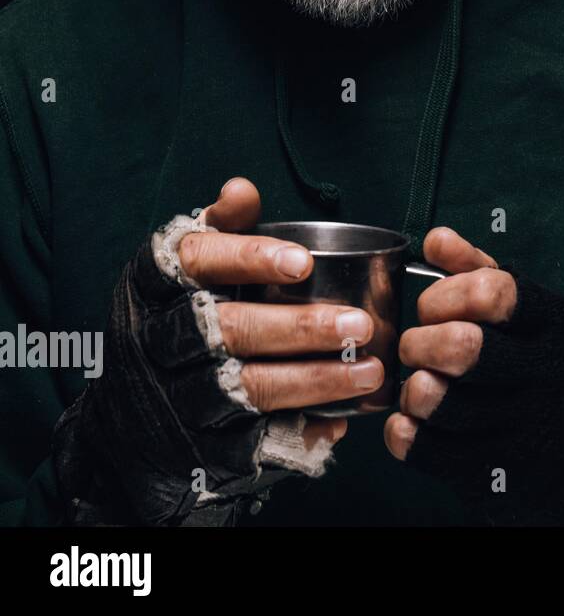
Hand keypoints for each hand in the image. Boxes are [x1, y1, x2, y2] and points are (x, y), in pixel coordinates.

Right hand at [50, 177, 380, 525]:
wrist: (126, 419)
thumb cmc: (175, 319)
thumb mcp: (184, 270)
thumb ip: (220, 229)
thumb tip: (242, 188)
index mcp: (152, 286)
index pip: (196, 261)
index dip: (248, 258)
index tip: (303, 262)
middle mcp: (158, 340)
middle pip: (231, 330)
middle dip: (301, 328)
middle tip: (358, 324)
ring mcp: (176, 396)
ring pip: (251, 387)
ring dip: (317, 380)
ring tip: (370, 369)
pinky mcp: (197, 442)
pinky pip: (255, 438)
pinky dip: (301, 429)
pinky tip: (340, 417)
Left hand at [384, 228, 563, 525]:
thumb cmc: (543, 375)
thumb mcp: (531, 318)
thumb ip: (482, 272)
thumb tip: (437, 239)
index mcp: (559, 324)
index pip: (493, 291)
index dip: (444, 294)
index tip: (433, 308)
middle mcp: (550, 374)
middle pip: (460, 345)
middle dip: (419, 342)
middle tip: (417, 349)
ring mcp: (524, 429)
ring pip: (432, 398)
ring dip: (410, 389)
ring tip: (420, 386)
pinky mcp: (495, 475)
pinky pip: (419, 447)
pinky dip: (403, 431)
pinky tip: (416, 423)